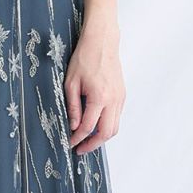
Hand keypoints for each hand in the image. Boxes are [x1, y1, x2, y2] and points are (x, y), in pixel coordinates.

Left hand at [64, 15, 124, 154]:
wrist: (102, 42)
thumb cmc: (85, 58)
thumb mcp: (70, 83)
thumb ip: (72, 107)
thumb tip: (73, 126)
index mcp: (99, 97)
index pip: (88, 127)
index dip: (78, 139)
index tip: (70, 143)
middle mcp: (113, 100)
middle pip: (106, 133)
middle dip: (93, 145)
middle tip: (80, 149)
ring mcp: (120, 98)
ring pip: (114, 127)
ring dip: (102, 137)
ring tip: (87, 140)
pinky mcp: (122, 95)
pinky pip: (117, 117)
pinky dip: (107, 125)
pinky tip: (96, 125)